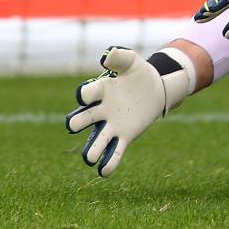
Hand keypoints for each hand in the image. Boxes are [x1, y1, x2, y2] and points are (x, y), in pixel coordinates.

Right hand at [64, 46, 190, 176]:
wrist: (155, 89)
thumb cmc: (138, 73)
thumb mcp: (131, 61)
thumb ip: (119, 56)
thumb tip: (105, 57)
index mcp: (101, 90)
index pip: (88, 93)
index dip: (85, 94)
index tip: (85, 96)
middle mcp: (101, 110)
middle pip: (85, 118)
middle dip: (78, 121)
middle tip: (73, 125)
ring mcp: (112, 125)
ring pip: (98, 140)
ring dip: (92, 150)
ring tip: (89, 158)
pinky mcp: (125, 136)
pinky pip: (115, 151)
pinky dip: (109, 162)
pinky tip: (104, 172)